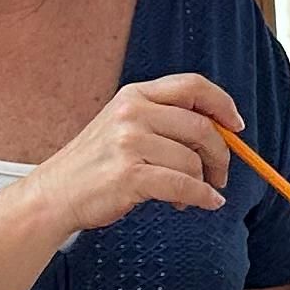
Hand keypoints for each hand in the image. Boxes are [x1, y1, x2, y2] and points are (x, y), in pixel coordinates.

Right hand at [25, 75, 235, 232]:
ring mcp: (129, 143)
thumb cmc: (96, 165)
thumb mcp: (124, 127)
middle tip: (219, 175)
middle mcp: (132, 113)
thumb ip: (164, 122)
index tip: (236, 126)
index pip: (193, 86)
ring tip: (186, 196)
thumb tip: (221, 134)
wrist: (54, 195)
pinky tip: (203, 203)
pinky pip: (184, 186)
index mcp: (135, 95)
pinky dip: (201, 198)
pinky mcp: (129, 175)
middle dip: (219, 155)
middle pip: (201, 126)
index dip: (222, 104)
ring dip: (201, 183)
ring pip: (193, 161)